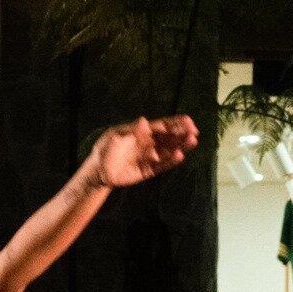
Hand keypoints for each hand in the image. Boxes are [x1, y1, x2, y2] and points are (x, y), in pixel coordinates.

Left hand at [84, 117, 198, 190]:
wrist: (98, 171)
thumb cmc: (105, 149)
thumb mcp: (115, 137)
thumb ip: (131, 131)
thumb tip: (144, 120)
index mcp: (141, 132)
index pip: (161, 126)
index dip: (175, 123)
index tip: (189, 121)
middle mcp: (149, 143)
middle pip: (168, 137)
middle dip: (181, 134)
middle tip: (194, 132)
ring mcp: (150, 157)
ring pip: (168, 150)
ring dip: (180, 146)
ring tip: (192, 142)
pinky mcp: (149, 170)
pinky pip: (162, 165)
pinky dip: (171, 161)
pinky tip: (180, 156)